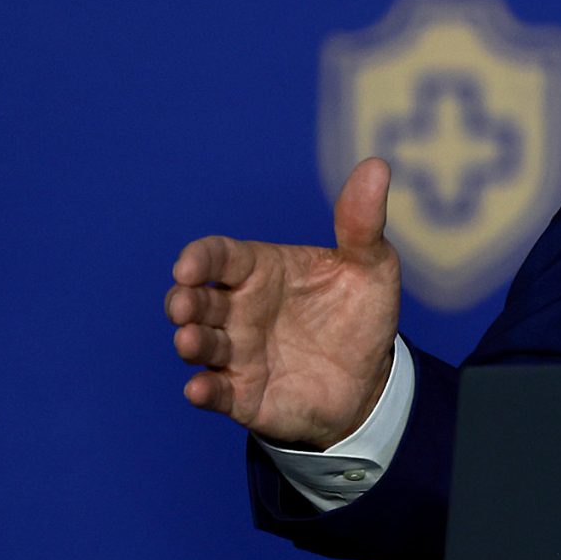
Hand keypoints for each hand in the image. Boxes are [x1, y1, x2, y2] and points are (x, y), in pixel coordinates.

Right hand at [165, 157, 401, 449]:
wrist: (371, 378)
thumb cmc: (360, 312)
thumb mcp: (371, 265)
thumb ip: (362, 223)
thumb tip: (377, 165)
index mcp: (262, 270)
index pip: (219, 256)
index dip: (199, 258)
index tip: (188, 265)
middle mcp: (240, 310)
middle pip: (197, 300)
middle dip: (183, 301)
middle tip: (184, 304)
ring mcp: (238, 353)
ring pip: (201, 345)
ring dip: (192, 342)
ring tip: (189, 341)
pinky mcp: (244, 394)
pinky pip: (216, 392)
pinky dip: (204, 391)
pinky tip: (199, 389)